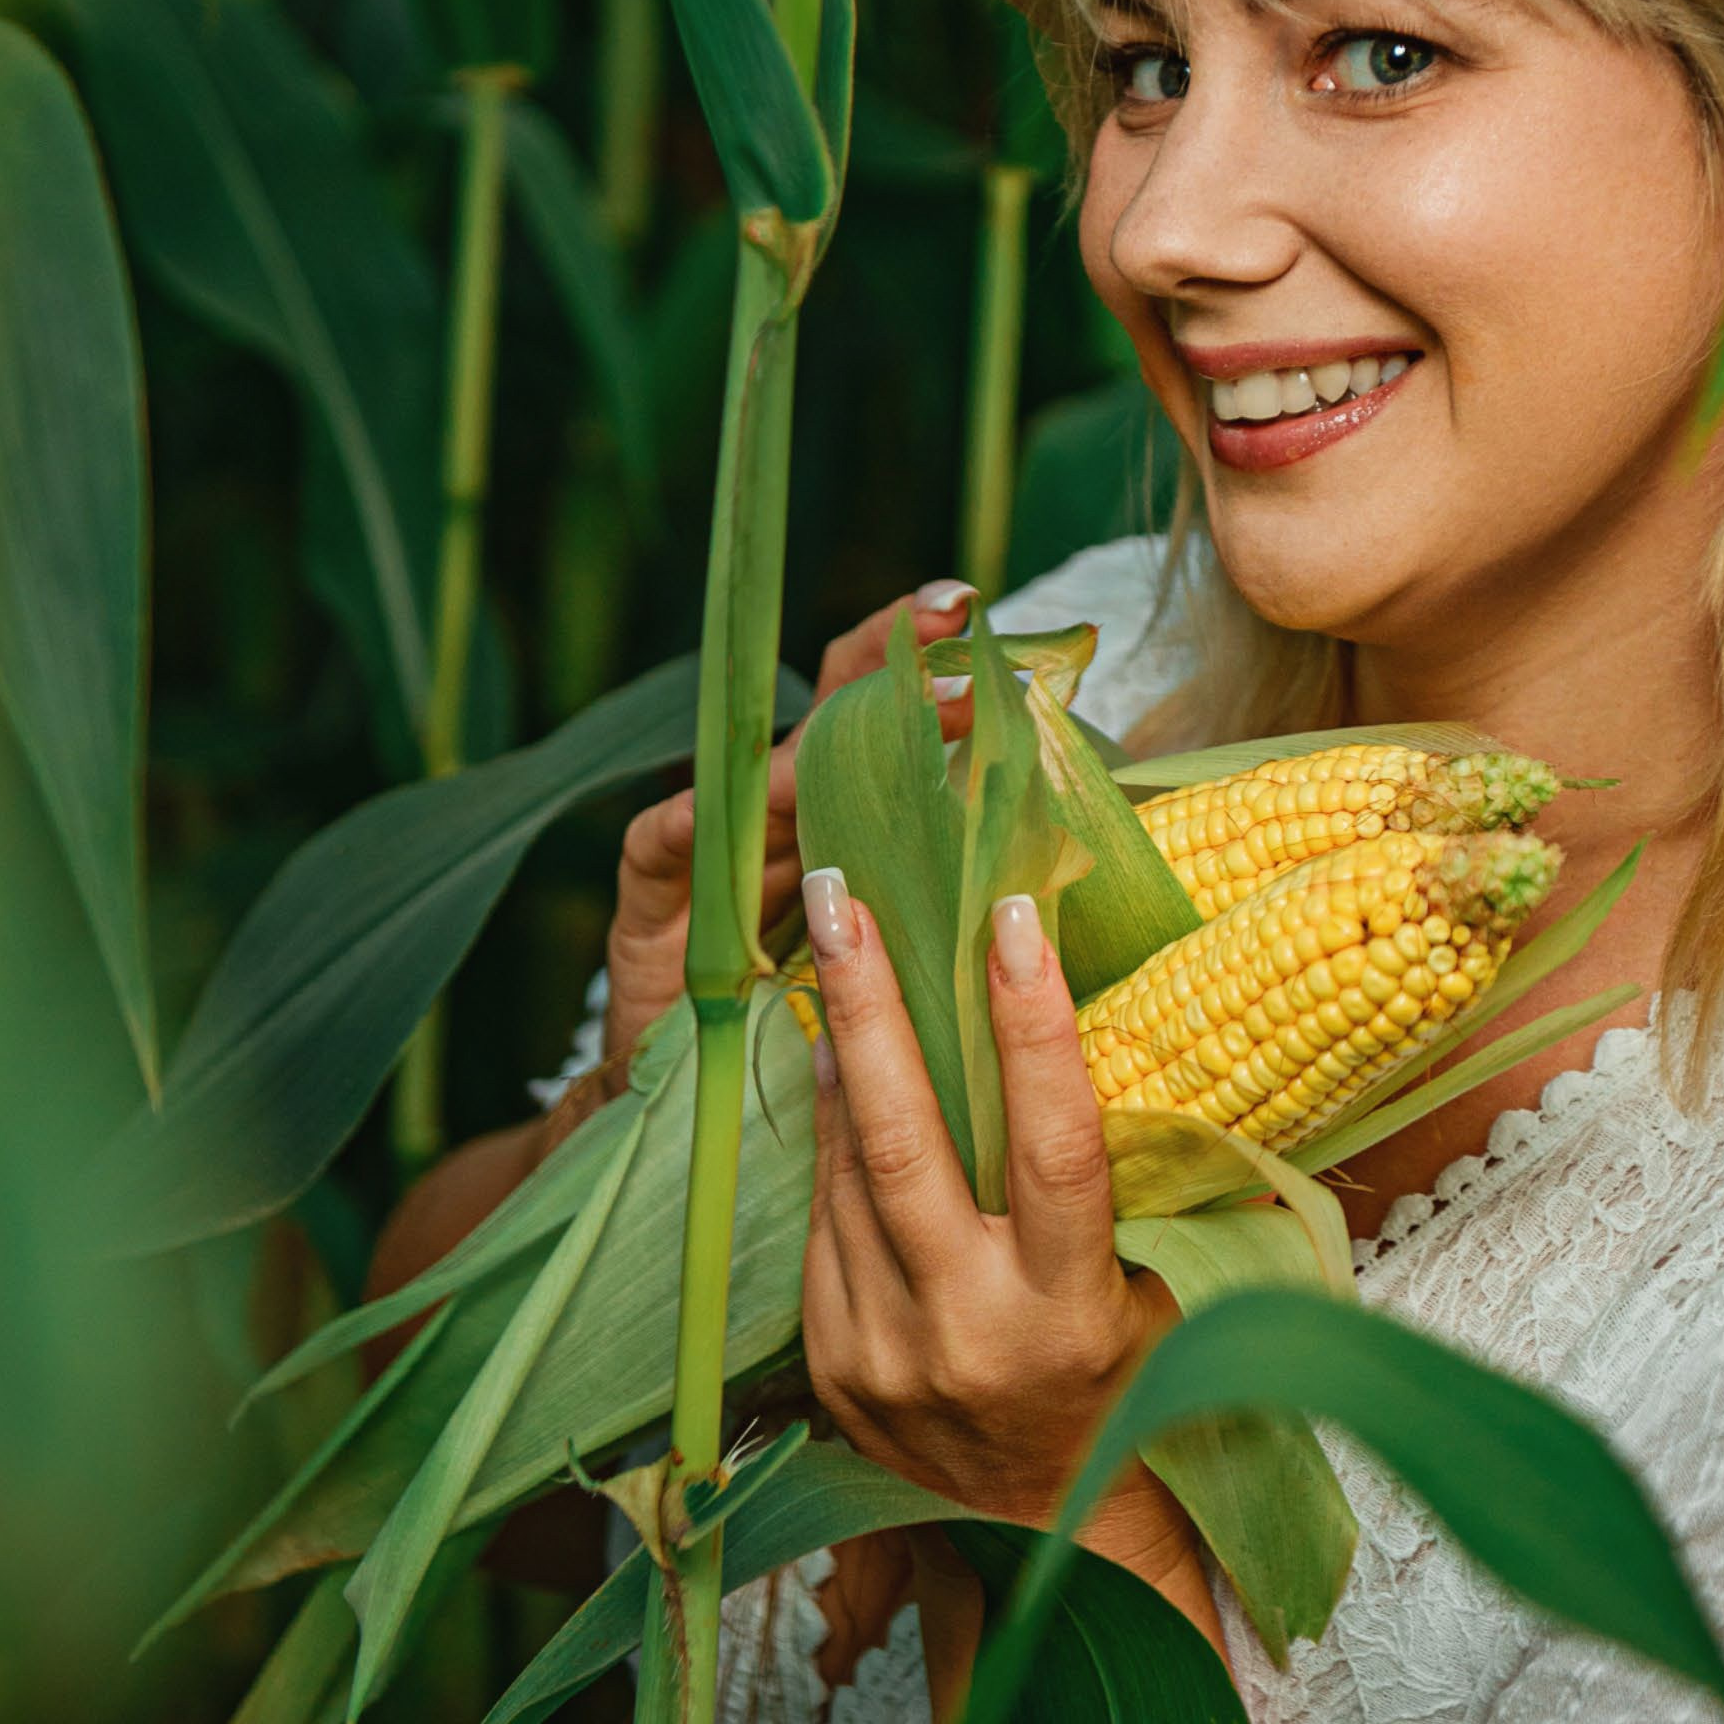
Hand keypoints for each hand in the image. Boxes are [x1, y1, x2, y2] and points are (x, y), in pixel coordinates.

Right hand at [568, 582, 978, 1121]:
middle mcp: (788, 821)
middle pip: (833, 718)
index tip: (989, 614)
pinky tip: (705, 814)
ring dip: (807, 749)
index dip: (937, 662)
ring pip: (758, 777)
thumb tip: (1068, 868)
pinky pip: (662, 853)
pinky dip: (682, 829)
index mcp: (857, 826)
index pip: (899, 722)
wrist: (712, 1109)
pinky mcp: (655, 911)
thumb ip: (962, 905)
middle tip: (951, 620)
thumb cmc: (826, 1034)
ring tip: (855, 723)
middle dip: (889, 663)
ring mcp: (719, 857)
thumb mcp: (913, 963)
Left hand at [800, 870, 1188, 1574]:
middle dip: (869, 1005)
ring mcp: (883, 1356)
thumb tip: (1129, 1025)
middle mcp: (967, 1335)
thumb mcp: (1161, 1290)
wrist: (1047, 1532)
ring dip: (843, 1055)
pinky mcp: (830, 1369)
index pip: (1052, 1145)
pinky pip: (823, 1226)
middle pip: (902, 1144)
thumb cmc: (1129, 1378)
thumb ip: (1135, 1184)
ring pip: (847, 1174)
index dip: (1033, 1026)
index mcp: (1068, 1315)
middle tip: (842, 892)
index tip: (1013, 914)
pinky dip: (830, 1139)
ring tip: (838, 951)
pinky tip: (839, 1069)